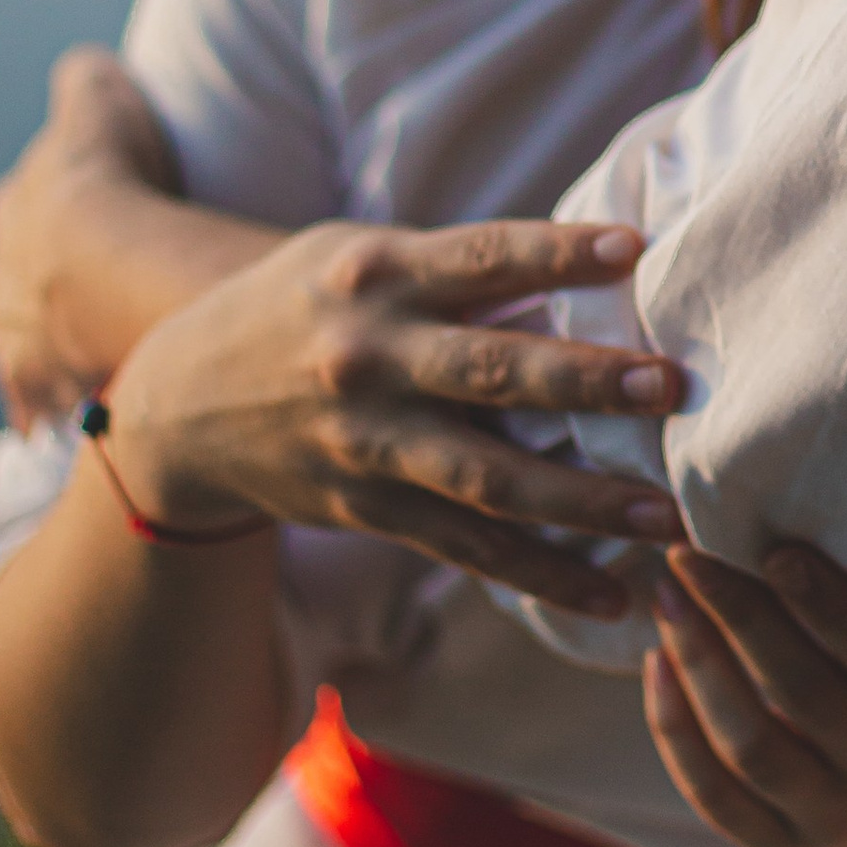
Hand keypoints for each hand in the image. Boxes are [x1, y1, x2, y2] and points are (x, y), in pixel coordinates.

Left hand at [0, 47, 198, 427]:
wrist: (108, 255)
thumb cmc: (107, 175)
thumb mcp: (96, 96)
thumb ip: (86, 82)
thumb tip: (86, 71)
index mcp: (16, 206)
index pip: (27, 205)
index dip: (60, 212)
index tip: (87, 222)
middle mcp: (3, 271)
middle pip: (19, 277)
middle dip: (47, 284)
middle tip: (87, 291)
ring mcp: (16, 328)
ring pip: (23, 341)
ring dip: (49, 348)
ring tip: (82, 356)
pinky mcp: (39, 377)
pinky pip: (37, 395)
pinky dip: (47, 403)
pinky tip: (65, 414)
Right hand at [102, 219, 690, 617]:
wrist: (174, 406)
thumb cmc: (302, 305)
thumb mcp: (359, 255)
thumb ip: (456, 264)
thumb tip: (588, 262)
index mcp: (379, 274)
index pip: (482, 255)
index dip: (557, 250)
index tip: (636, 247)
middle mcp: (373, 358)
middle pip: (492, 372)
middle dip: (586, 382)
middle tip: (671, 386)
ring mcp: (369, 443)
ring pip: (488, 479)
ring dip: (582, 501)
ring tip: (665, 515)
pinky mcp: (369, 511)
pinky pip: (467, 550)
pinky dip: (541, 577)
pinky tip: (611, 598)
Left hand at [642, 544, 846, 846]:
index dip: (825, 601)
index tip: (772, 550)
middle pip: (803, 694)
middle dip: (741, 616)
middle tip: (689, 556)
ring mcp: (838, 820)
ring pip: (751, 749)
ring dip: (699, 665)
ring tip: (666, 596)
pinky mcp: (782, 846)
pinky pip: (713, 796)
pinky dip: (675, 729)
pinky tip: (656, 662)